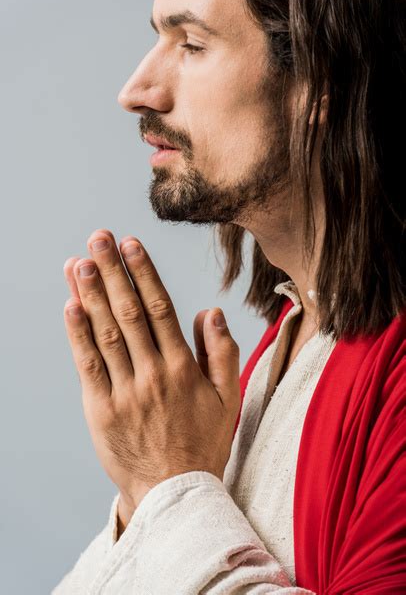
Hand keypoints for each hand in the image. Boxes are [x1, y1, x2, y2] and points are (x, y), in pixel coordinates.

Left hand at [63, 229, 240, 509]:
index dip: (143, 273)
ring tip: (80, 262)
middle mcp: (153, 374)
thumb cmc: (203, 443)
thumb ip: (223, 353)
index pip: (160, 308)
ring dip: (90, 295)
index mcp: (183, 368)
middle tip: (98, 238)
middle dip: (112, 271)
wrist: (174, 492)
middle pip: (129, 312)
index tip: (131, 245)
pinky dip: (78, 335)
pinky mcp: (101, 410)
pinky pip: (87, 366)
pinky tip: (70, 307)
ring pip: (105, 333)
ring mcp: (125, 392)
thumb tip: (211, 311)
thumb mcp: (229, 399)